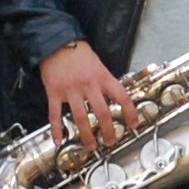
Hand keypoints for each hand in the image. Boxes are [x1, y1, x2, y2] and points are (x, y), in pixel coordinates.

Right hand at [41, 39, 137, 154]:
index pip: (122, 97)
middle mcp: (88, 85)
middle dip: (108, 130)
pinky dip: (57, 129)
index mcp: (102, 77)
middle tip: (110, 141)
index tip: (133, 124)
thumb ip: (105, 81)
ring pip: (81, 117)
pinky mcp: (54, 92)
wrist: (56, 42)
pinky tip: (59, 140)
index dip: (130, 112)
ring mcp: (70, 90)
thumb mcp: (98, 64)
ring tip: (90, 146)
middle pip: (102, 113)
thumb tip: (114, 98)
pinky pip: (55, 114)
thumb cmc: (78, 53)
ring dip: (86, 135)